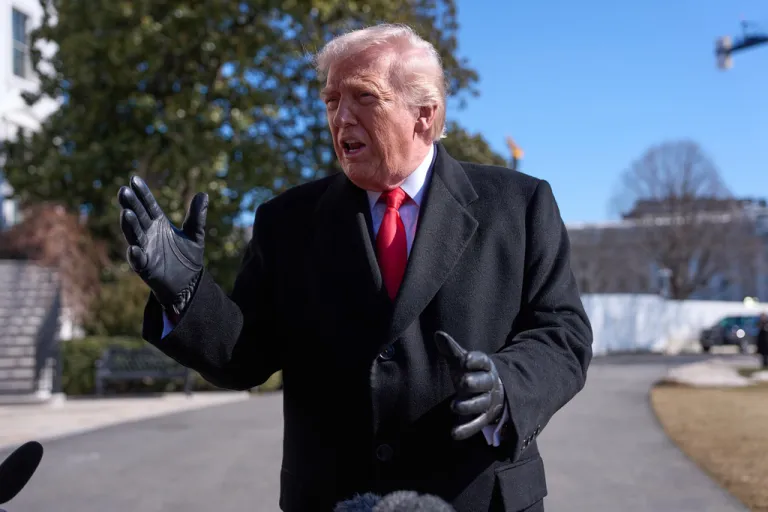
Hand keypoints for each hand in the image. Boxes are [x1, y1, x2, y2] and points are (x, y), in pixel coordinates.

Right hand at [117, 176, 207, 315]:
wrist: (188, 283)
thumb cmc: (188, 257)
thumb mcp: (195, 234)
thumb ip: (197, 216)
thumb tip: (204, 194)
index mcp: (158, 223)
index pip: (148, 204)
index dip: (142, 193)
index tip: (134, 178)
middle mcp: (148, 234)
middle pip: (138, 216)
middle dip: (130, 204)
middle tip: (123, 190)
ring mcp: (145, 249)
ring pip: (134, 235)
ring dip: (129, 225)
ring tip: (126, 213)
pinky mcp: (146, 267)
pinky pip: (138, 260)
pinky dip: (135, 255)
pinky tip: (134, 248)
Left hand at [434, 331, 504, 440]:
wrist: (489, 394)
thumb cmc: (471, 373)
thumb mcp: (461, 361)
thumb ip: (450, 350)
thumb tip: (438, 335)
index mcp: (485, 367)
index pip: (483, 361)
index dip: (475, 360)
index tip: (465, 359)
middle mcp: (489, 384)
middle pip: (484, 383)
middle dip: (474, 383)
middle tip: (462, 382)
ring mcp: (487, 402)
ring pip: (481, 404)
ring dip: (469, 405)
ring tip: (454, 406)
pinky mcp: (482, 418)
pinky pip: (476, 424)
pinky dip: (466, 429)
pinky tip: (454, 433)